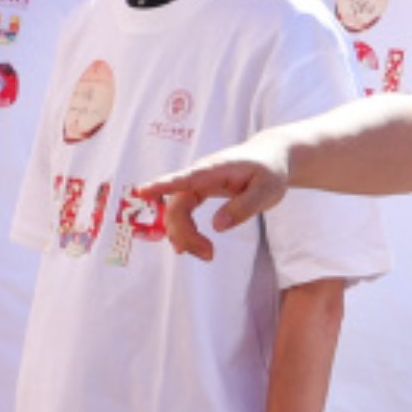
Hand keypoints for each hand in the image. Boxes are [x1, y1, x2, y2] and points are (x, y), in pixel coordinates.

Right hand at [134, 144, 286, 263]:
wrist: (270, 156)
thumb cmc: (270, 170)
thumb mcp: (268, 190)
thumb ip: (244, 207)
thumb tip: (217, 226)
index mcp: (216, 170)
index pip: (184, 178)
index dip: (162, 186)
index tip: (141, 192)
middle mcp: (200, 176)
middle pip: (177, 206)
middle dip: (185, 234)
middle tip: (210, 255)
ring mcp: (197, 184)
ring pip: (177, 212)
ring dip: (185, 236)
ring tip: (208, 254)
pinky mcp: (199, 192)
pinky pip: (182, 212)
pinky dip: (183, 231)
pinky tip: (187, 247)